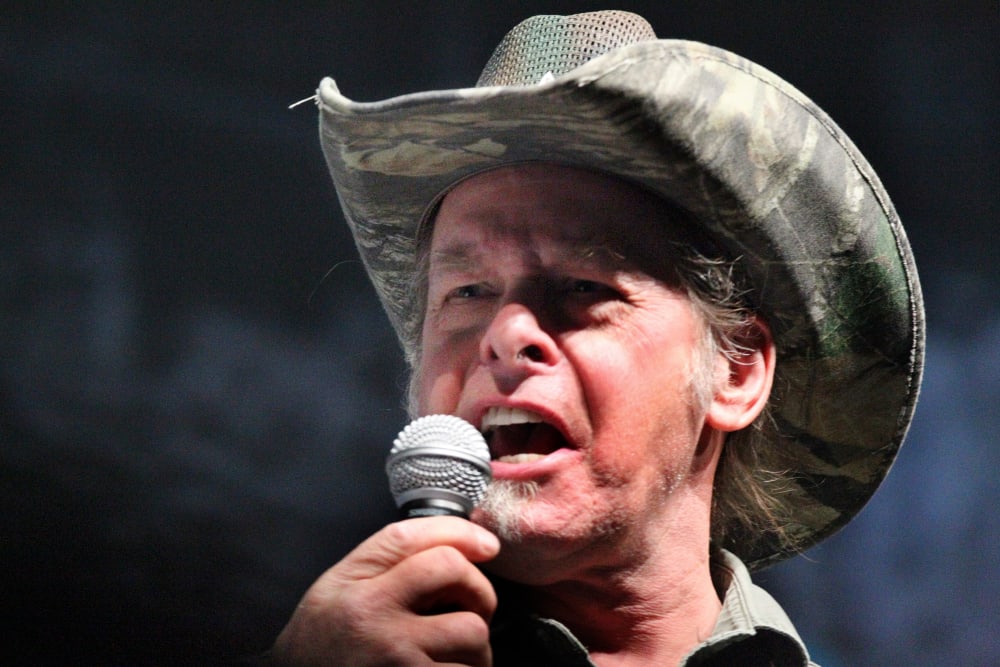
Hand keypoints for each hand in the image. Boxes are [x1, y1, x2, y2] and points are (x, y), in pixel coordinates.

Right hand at [269, 516, 500, 665]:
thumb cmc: (323, 642)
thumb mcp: (339, 586)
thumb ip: (389, 560)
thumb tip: (462, 544)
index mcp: (356, 588)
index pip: (414, 538)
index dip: (462, 534)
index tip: (485, 545)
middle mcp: (375, 620)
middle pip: (456, 576)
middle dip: (478, 590)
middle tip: (470, 609)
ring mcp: (397, 660)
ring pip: (473, 633)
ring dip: (476, 647)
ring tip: (451, 654)